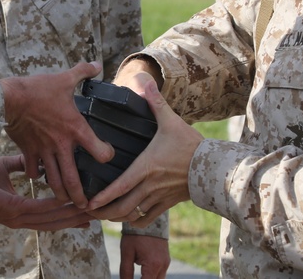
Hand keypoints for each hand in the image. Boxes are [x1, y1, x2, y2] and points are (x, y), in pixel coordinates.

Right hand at [0, 62, 113, 207]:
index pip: (99, 151)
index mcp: (75, 128)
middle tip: (87, 206)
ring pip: (53, 181)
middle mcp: (61, 145)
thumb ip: (82, 72)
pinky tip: (40, 178)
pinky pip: (33, 171)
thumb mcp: (63, 78)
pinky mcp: (28, 151)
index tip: (108, 155)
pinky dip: (37, 176)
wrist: (9, 99)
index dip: (107, 156)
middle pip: (73, 180)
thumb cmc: (38, 90)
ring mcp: (43, 151)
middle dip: (80, 196)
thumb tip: (95, 64)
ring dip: (60, 193)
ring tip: (65, 200)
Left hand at [0, 155, 93, 229]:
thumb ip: (22, 165)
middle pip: (54, 223)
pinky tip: (66, 200)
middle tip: (97, 215)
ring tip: (88, 210)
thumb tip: (38, 160)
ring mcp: (16, 217)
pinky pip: (38, 208)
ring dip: (69, 214)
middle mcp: (20, 220)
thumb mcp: (6, 168)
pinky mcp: (11, 210)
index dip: (68, 216)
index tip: (86, 212)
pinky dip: (53, 205)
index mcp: (19, 213)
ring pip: (49, 218)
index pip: (49, 218)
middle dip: (75, 219)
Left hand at [87, 72, 201, 219]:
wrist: (214, 166)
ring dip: (116, 217)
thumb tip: (145, 81)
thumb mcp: (171, 121)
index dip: (103, 197)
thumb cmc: (190, 144)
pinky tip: (126, 218)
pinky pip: (147, 219)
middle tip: (88, 211)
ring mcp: (159, 197)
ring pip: (133, 215)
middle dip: (103, 212)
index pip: (120, 186)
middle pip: (123, 206)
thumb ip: (155, 102)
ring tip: (102, 216)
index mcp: (146, 167)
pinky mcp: (167, 204)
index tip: (88, 202)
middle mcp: (150, 185)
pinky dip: (134, 221)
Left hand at [119, 234, 169, 278]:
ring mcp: (166, 263)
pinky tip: (143, 271)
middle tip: (135, 276)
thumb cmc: (135, 234)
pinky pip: (160, 273)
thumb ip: (125, 271)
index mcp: (153, 265)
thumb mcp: (126, 252)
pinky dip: (152, 275)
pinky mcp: (167, 259)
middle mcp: (163, 266)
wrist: (146, 217)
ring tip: (138, 274)